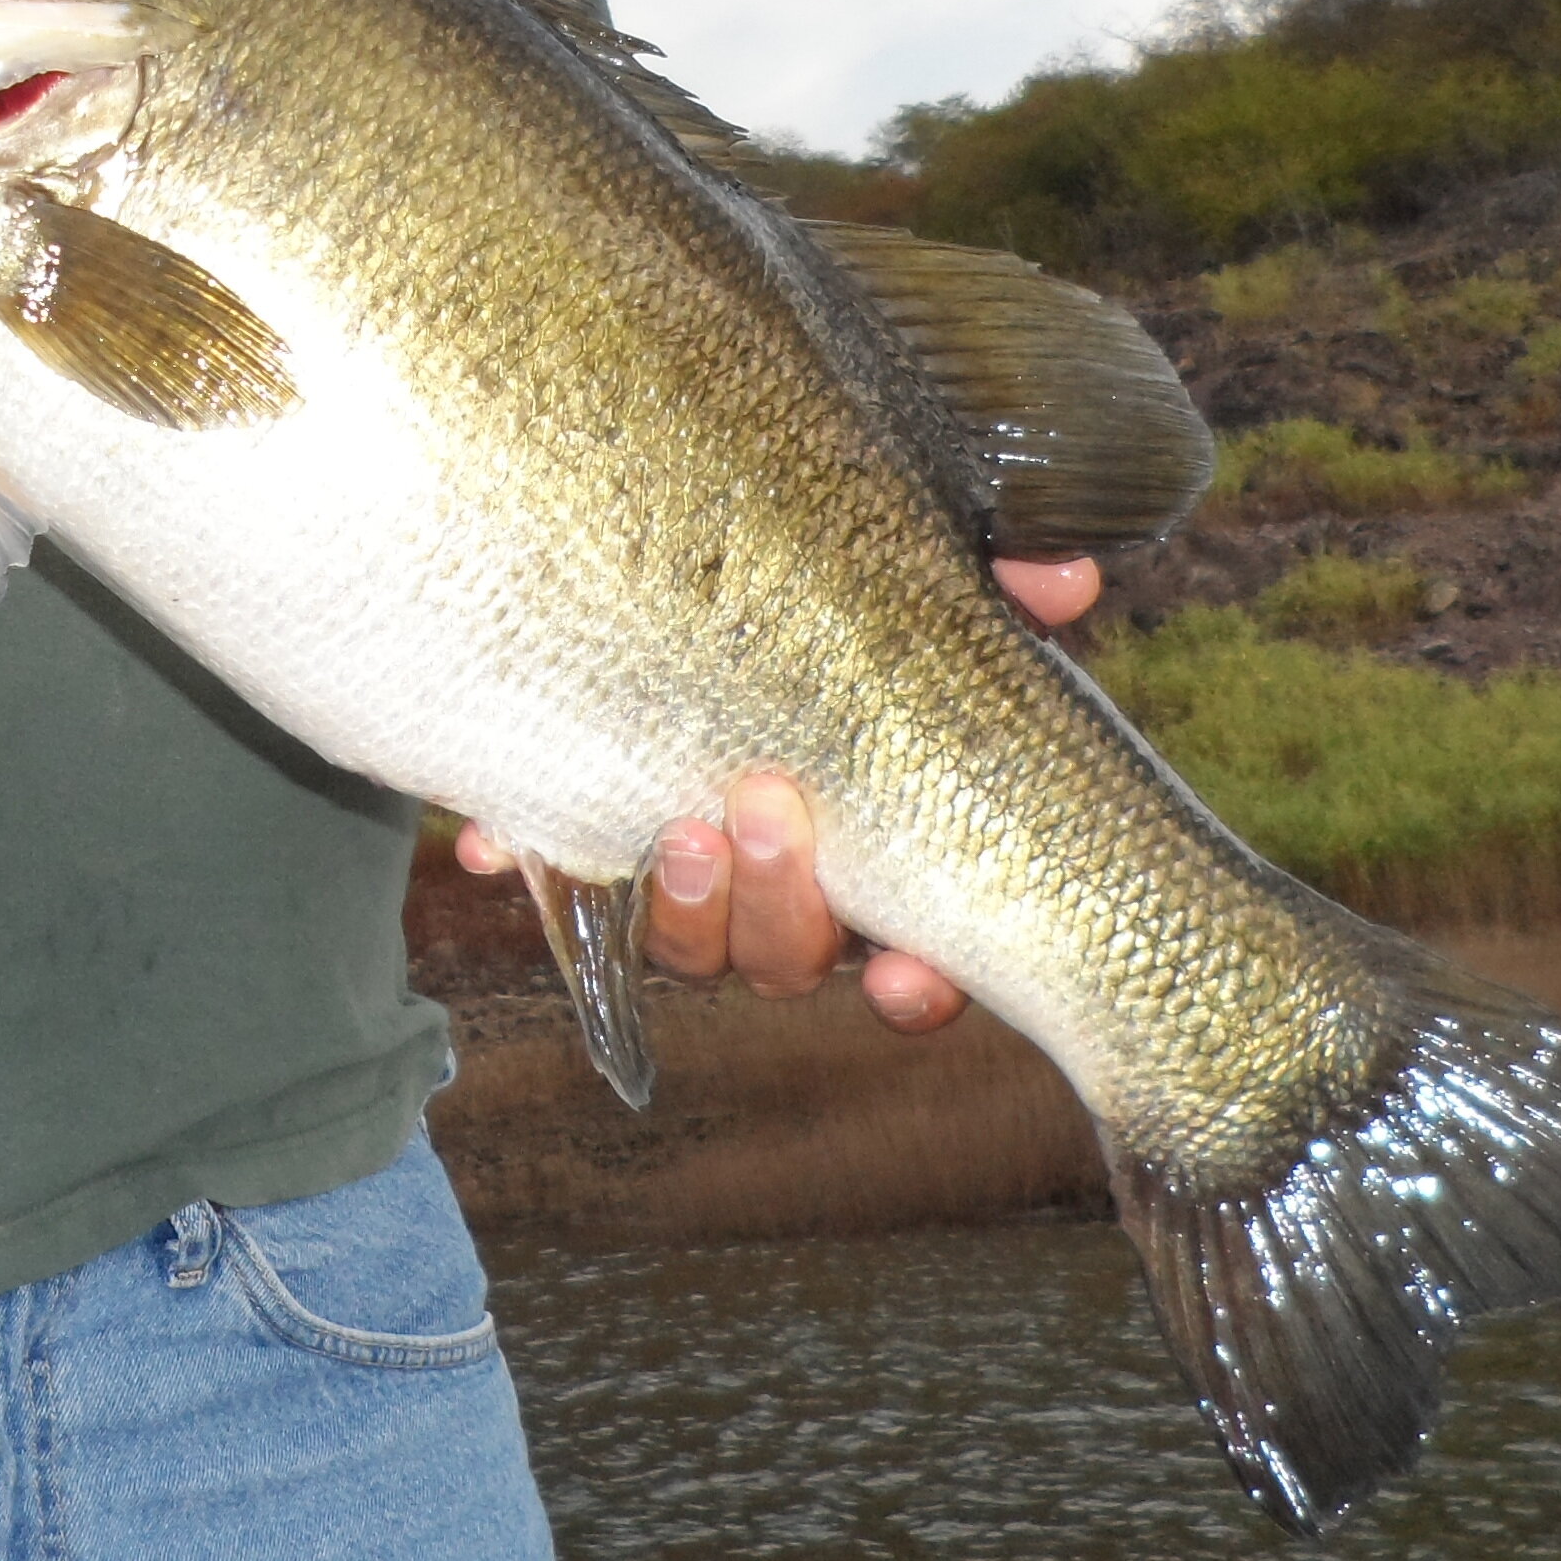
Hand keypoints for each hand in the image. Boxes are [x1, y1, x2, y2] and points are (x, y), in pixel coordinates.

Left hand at [454, 552, 1104, 1037]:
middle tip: (762, 808)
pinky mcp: (589, 843)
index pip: (919, 962)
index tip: (908, 972)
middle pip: (788, 956)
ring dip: (683, 905)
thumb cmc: (834, 604)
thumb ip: (991, 591)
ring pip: (687, 947)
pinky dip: (530, 858)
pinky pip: (559, 883)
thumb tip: (1067, 580)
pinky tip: (493, 837)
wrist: (661, 574)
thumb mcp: (919, 592)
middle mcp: (785, 891)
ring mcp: (686, 881)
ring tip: (676, 829)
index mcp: (877, 856)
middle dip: (777, 904)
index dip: (920, 986)